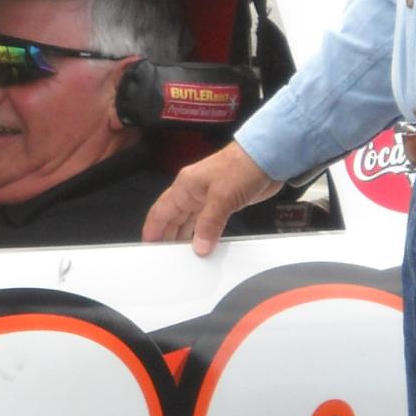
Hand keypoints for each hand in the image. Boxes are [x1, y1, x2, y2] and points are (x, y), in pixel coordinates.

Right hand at [142, 141, 281, 255]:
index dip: (152, 230)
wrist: (267, 157)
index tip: (148, 247)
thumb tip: (199, 247)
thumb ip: (208, 225)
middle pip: (172, 218)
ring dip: (184, 236)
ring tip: (180, 255)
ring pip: (188, 220)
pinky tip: (202, 244)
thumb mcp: (222, 198)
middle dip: (166, 236)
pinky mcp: (222, 202)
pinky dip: (201, 234)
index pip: (160, 211)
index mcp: (185, 186)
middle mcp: (192, 192)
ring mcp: (207, 197)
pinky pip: (205, 222)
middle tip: (163, 257)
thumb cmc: (241, 167)